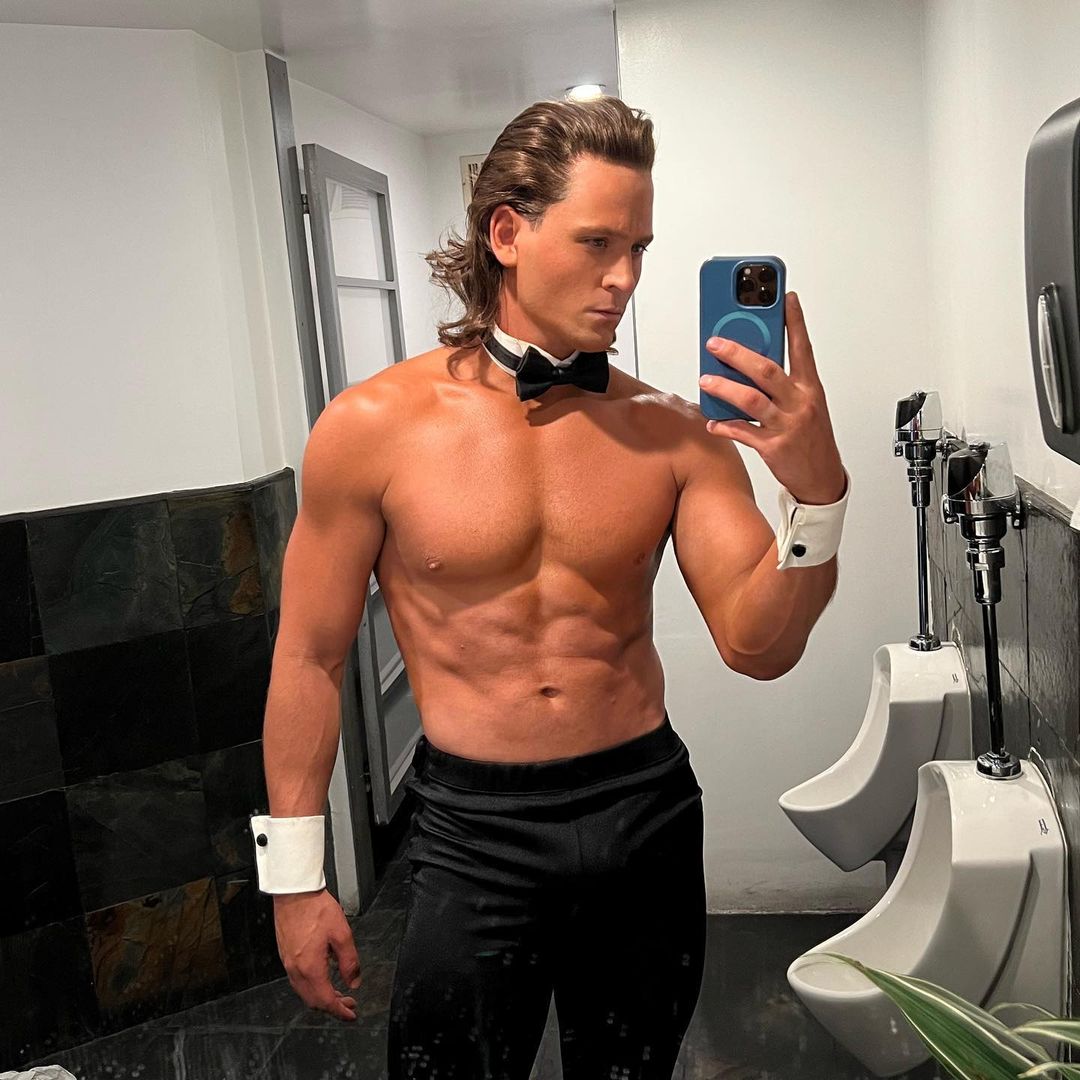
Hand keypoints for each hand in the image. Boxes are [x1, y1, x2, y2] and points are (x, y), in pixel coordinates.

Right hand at [273, 889, 362, 1021]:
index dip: (340, 1011)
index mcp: (310, 967)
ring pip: (305, 992)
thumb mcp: (342, 934)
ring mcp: (288, 963)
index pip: (326, 1000)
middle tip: (349, 1005)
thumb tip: (354, 981)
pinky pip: (298, 981)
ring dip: (322, 998)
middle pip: (313, 1001)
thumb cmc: (316, 908)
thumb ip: (350, 961)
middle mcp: (296, 969)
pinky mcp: (286, 955)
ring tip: (339, 994)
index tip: (351, 1015)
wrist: (294, 892)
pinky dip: (312, 987)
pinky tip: (323, 978)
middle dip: (332, 1007)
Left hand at [698, 291, 845, 503]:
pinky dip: (725, 426)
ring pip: (751, 400)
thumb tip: (752, 363)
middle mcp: (799, 403)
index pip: (802, 348)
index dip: (794, 322)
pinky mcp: (774, 448)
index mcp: (810, 388)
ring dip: (725, 388)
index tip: (785, 298)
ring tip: (706, 379)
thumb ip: (784, 384)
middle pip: (767, 371)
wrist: (822, 478)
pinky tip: (712, 421)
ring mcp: (787, 426)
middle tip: (716, 343)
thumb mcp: (807, 405)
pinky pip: (744, 432)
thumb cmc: (812, 438)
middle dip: (739, 354)